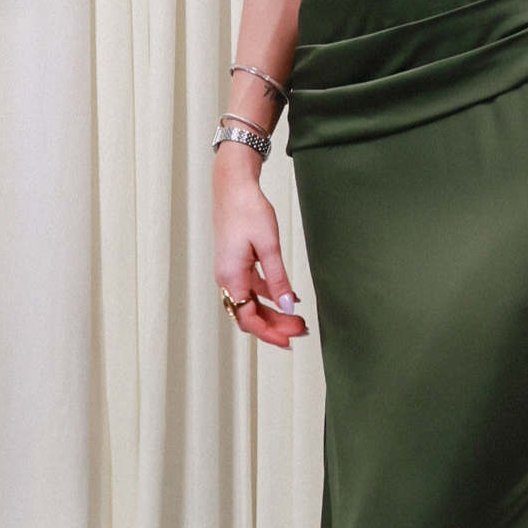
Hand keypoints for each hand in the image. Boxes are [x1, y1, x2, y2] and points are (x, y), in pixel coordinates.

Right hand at [212, 149, 307, 346]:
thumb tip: (288, 307)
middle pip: (249, 314)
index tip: (288, 340)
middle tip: (300, 331)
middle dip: (274, 326)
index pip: (248, 318)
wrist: (233, 186)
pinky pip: (253, 288)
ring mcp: (230, 271)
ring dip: (273, 313)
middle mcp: (227, 278)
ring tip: (296, 319)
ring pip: (251, 303)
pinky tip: (288, 297)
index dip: (268, 333)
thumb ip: (278, 278)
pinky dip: (270, 295)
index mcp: (231, 277)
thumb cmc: (248, 210)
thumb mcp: (268, 245)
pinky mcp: (236, 264)